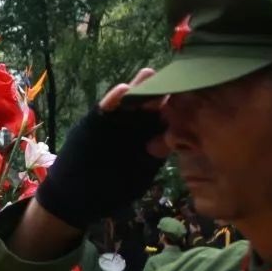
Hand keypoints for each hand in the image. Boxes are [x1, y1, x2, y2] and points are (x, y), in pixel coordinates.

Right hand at [34, 68, 168, 230]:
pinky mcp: (96, 123)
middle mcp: (135, 129)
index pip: (171, 120)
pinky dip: (113, 100)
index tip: (195, 96)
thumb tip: (172, 141)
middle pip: (153, 105)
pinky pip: (105, 110)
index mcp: (152, 140)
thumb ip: (154, 157)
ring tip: (149, 74)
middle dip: (163, 91)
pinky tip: (122, 90)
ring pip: (130, 103)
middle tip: (176, 76)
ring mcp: (115, 124)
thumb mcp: (139, 176)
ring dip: (139, 88)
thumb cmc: (110, 191)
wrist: (75, 196)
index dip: (182, 108)